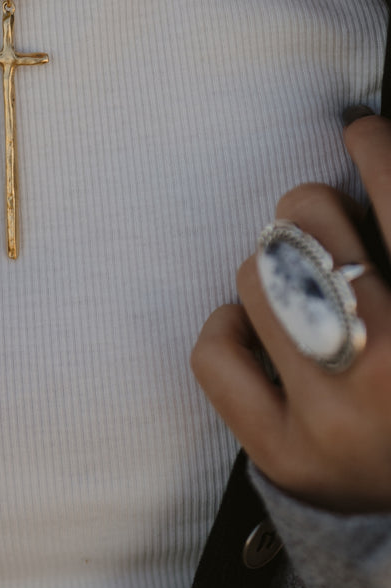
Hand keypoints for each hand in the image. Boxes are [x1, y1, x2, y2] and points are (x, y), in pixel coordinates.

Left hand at [192, 111, 390, 513]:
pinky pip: (214, 352)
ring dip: (275, 272)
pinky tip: (265, 336)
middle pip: (306, 222)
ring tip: (305, 292)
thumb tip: (364, 156)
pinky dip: (231, 329)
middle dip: (314, 212)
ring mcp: (333, 421)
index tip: (360, 128)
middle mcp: (389, 371)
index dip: (374, 146)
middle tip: (326, 227)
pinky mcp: (286, 458)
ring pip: (254, 275)